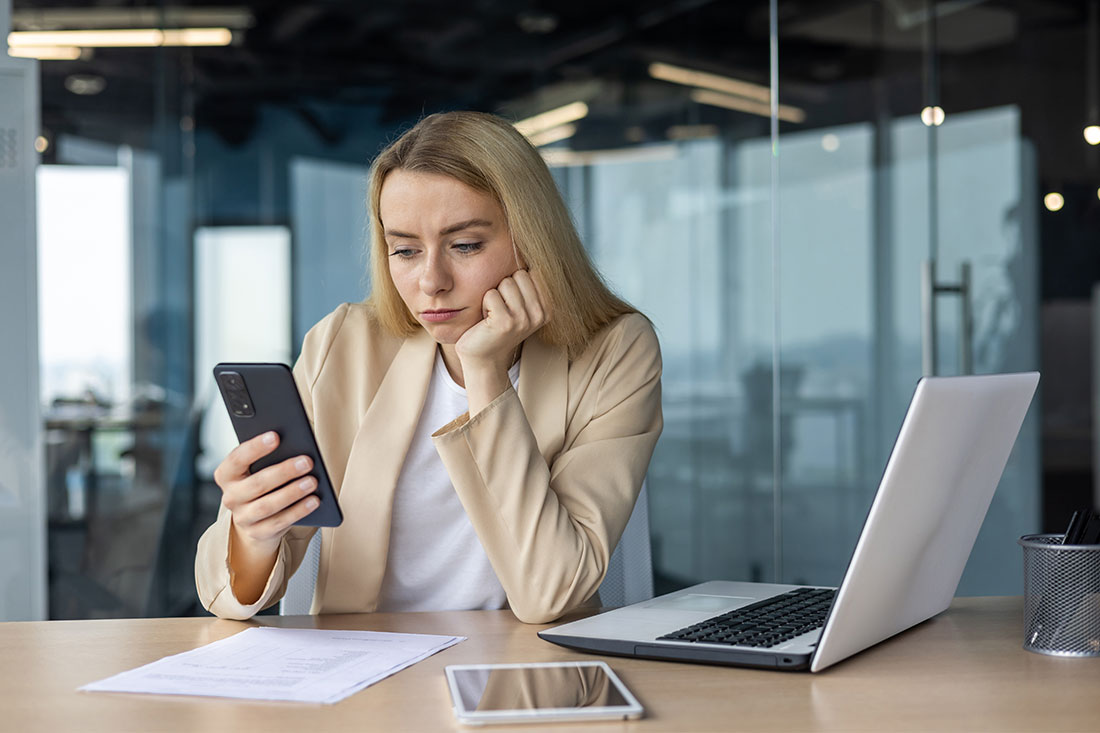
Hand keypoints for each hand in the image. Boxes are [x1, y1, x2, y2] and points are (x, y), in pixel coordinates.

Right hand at [213, 432, 319, 554]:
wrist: (256, 519)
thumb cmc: (262, 482)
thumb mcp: (260, 468)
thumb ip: (271, 456)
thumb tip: (295, 444)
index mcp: (227, 474)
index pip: (237, 459)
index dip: (255, 447)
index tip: (276, 436)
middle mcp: (230, 497)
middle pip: (257, 484)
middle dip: (284, 471)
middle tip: (307, 461)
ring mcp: (242, 517)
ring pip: (267, 505)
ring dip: (292, 492)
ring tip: (313, 481)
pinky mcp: (257, 533)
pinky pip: (279, 522)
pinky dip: (298, 511)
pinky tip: (314, 500)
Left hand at [454, 269, 549, 374]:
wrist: (482, 355)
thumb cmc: (495, 324)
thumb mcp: (517, 303)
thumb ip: (527, 282)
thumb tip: (528, 247)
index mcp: (547, 307)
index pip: (532, 271)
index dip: (516, 282)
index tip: (512, 303)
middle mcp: (540, 314)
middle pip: (519, 274)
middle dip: (504, 287)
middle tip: (501, 309)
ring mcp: (524, 320)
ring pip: (506, 282)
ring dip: (494, 296)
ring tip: (494, 314)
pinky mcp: (505, 323)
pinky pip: (491, 294)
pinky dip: (484, 304)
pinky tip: (486, 320)